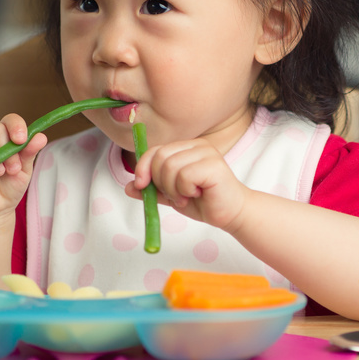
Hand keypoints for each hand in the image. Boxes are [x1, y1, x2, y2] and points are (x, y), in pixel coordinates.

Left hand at [126, 139, 250, 229]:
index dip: (142, 167)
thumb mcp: (171, 195)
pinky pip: (184, 176)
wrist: (230, 214)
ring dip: (173, 189)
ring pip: (170, 167)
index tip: (140, 185)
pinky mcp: (214, 164)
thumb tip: (128, 187)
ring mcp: (207, 153)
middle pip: (160, 157)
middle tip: (175, 195)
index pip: (155, 150)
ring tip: (187, 196)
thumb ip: (152, 190)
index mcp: (186, 148)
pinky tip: (198, 194)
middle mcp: (197, 145)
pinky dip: (185, 190)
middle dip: (160, 182)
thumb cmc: (204, 202)